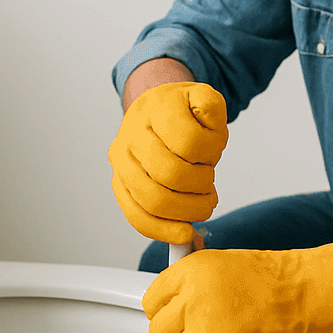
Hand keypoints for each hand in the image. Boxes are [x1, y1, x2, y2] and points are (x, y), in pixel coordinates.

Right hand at [108, 82, 227, 243]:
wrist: (152, 113)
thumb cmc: (182, 113)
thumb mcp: (203, 98)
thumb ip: (211, 105)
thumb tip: (208, 121)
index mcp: (157, 109)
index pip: (188, 142)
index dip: (209, 155)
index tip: (213, 158)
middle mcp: (132, 135)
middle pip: (169, 174)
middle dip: (199, 187)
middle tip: (210, 189)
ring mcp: (122, 163)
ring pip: (152, 199)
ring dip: (186, 211)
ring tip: (202, 206)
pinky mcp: (120, 186)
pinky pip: (137, 216)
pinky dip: (162, 230)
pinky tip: (183, 233)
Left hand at [142, 237, 332, 332]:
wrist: (297, 296)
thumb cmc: (266, 280)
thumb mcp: (219, 262)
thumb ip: (190, 278)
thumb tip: (169, 294)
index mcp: (189, 272)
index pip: (150, 302)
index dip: (161, 314)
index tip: (171, 320)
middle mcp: (191, 300)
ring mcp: (203, 332)